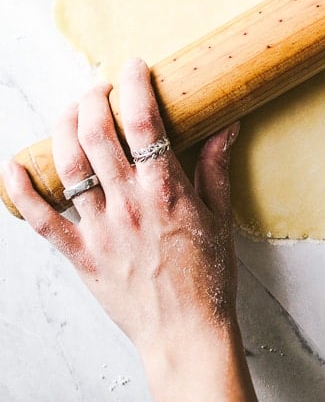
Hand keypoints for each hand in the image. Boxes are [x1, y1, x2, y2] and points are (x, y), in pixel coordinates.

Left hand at [1, 59, 275, 401]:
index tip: (133, 67)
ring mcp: (99, 230)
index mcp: (165, 191)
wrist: (185, 334)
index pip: (143, 123)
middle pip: (96, 135)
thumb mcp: (221, 216)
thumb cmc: (207, 277)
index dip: (134, 86)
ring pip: (68, 167)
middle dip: (92, 99)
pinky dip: (21, 191)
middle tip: (99, 87)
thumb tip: (225, 124)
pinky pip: (40, 221)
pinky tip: (13, 165)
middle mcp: (127, 204)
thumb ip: (216, 166)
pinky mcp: (80, 254)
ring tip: (70, 111)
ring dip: (62, 129)